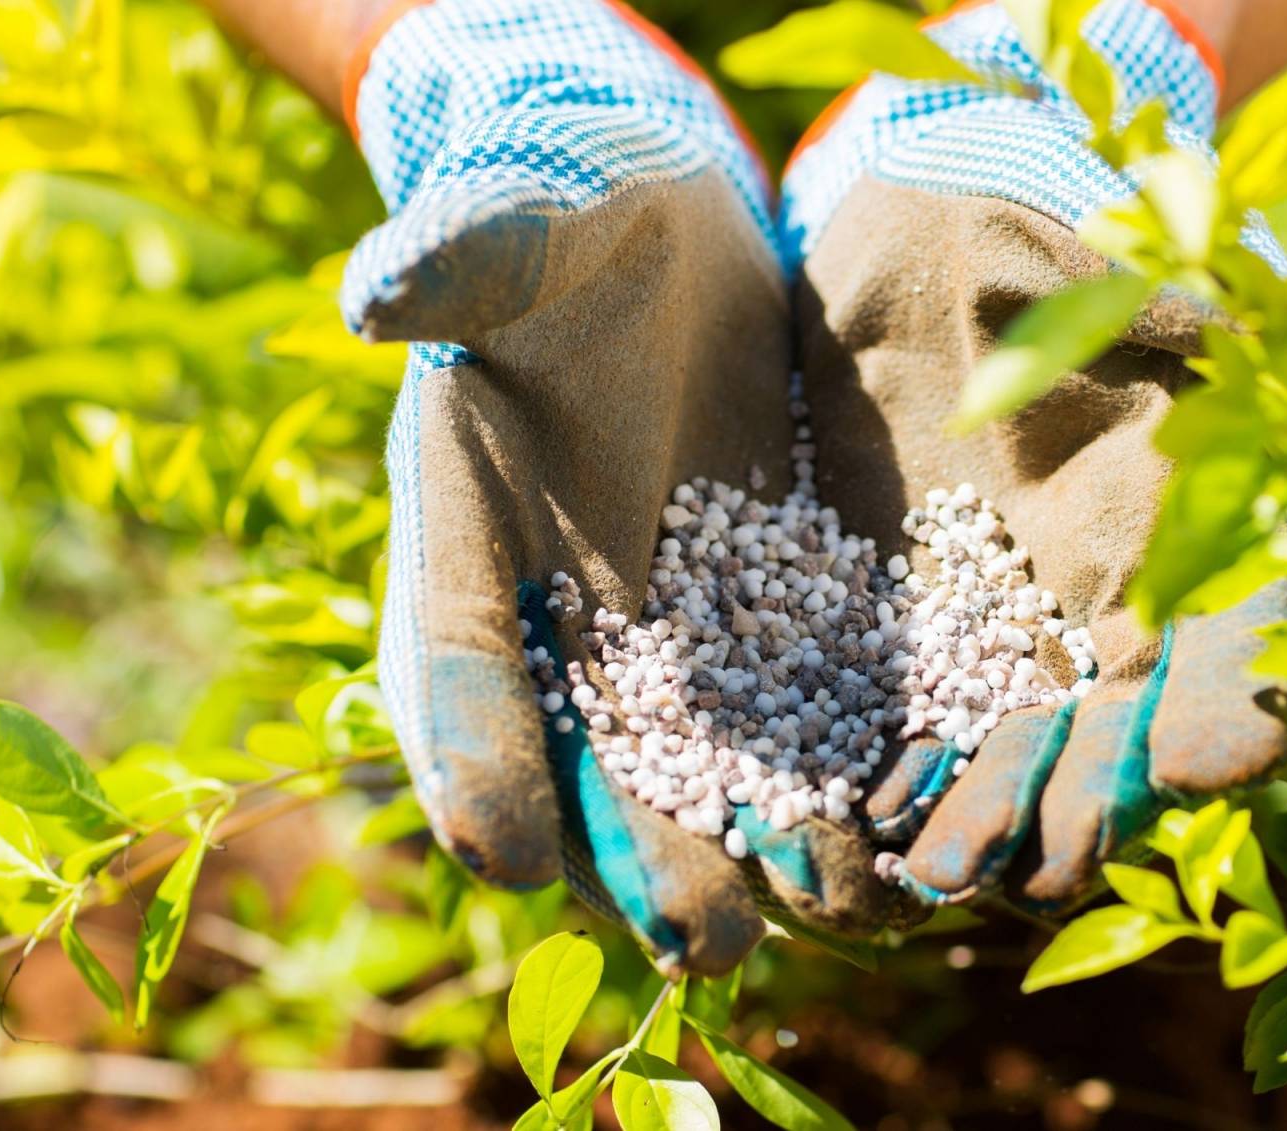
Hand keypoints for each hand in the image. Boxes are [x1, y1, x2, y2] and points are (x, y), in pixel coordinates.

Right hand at [339, 0, 883, 971]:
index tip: (505, 848)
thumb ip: (462, 260)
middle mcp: (565, 611)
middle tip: (705, 940)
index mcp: (468, 536)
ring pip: (705, 757)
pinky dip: (843, 764)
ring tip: (832, 908)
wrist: (662, 230)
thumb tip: (382, 288)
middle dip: (644, 850)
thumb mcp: (516, 230)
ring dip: (759, 841)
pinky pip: (801, 698)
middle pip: (592, 755)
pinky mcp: (771, 602)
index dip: (473, 753)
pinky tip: (904, 824)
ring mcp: (670, 621)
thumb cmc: (563, 223)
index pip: (459, 660)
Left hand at [781, 0, 1286, 910]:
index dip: (1229, 705)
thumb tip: (1214, 365)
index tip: (1213, 757)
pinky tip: (855, 817)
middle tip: (1041, 859)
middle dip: (1078, 801)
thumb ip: (1149, 342)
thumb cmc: (1028, 243)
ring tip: (937, 867)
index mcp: (1180, 530)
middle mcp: (1093, 607)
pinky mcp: (890, 632)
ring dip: (980, 820)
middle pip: (1107, 736)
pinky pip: (892, 722)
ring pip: (1002, 754)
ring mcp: (992, 632)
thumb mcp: (1100, 280)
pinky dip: (878, 775)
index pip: (1233, 642)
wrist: (912, 243)